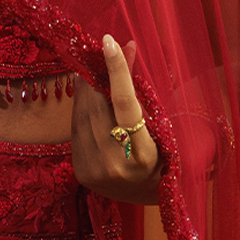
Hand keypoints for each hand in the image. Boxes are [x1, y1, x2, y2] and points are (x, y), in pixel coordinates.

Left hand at [70, 34, 163, 204]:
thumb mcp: (162, 127)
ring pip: (82, 115)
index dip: (117, 71)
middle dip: (96, 77)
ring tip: (93, 76)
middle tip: (98, 56)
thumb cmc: (163, 157)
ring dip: (86, 91)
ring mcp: (94, 170)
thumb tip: (128, 46)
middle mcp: (116, 164)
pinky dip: (81, 111)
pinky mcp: (80, 171)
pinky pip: (76, 130)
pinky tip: (89, 102)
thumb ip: (142, 91)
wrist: (147, 197)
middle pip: (98, 106)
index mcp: (145, 155)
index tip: (109, 42)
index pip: (126, 104)